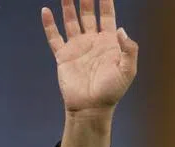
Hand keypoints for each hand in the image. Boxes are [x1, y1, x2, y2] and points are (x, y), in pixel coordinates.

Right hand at [41, 0, 138, 115]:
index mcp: (108, 43)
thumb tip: (121, 29)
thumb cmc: (112, 92)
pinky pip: (54, 36)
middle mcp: (92, 41)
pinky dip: (49, 24)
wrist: (91, 108)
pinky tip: (46, 11)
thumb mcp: (127, 71)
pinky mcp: (63, 56)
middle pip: (88, 13)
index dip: (106, 1)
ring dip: (68, 6)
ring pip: (71, 21)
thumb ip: (128, 50)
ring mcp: (77, 47)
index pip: (107, 16)